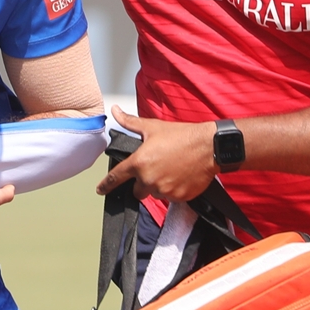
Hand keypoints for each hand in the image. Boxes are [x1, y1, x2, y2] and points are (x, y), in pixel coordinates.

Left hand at [96, 108, 217, 202]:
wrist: (209, 147)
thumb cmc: (181, 136)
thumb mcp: (153, 127)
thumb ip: (130, 123)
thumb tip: (115, 111)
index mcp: (139, 163)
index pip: (116, 178)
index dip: (106, 185)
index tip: (100, 190)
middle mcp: (149, 179)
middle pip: (137, 191)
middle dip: (142, 183)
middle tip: (155, 169)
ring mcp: (165, 190)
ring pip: (155, 194)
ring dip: (159, 186)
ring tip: (171, 170)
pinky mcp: (179, 197)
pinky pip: (171, 198)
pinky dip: (173, 190)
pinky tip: (180, 176)